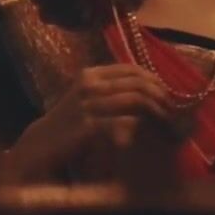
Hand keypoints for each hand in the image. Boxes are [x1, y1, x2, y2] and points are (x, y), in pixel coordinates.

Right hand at [0, 64, 176, 182]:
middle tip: (174, 111)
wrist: (39, 144)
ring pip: (137, 100)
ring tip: (169, 123)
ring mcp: (89, 104)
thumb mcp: (90, 99)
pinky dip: (143, 126)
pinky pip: (125, 121)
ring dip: (158, 111)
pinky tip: (151, 134)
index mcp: (92, 75)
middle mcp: (90, 85)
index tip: (168, 94)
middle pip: (140, 83)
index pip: (133, 70)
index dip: (155, 80)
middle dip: (162, 96)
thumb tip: (153, 89)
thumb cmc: (69, 121)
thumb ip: (115, 91)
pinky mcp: (89, 125)